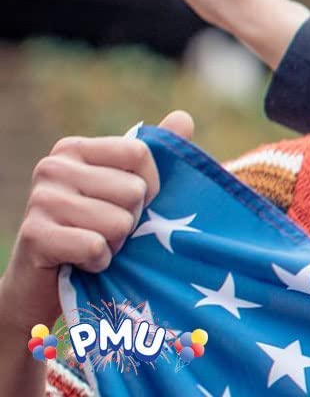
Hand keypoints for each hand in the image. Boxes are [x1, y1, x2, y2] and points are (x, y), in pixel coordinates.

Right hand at [0, 112, 193, 332]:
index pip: (139, 153)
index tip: (138, 201)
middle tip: (108, 229)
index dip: (151, 183)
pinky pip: (94, 246)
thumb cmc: (93, 227)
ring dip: (115, 244)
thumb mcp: (123, 187)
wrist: (41, 283)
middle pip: (133, 190)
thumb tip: (183, 117)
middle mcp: (54, 166)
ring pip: (118, 222)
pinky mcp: (35, 235)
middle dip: (131, 219)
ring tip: (96, 244)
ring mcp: (41, 199)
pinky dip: (98, 261)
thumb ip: (154, 153)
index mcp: (76, 148)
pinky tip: (83, 262)